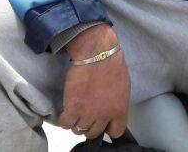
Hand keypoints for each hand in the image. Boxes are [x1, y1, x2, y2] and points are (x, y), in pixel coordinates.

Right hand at [58, 24, 129, 140]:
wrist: (97, 55)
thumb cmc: (112, 65)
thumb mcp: (123, 88)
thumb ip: (116, 103)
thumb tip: (110, 109)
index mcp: (120, 110)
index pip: (116, 131)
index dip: (108, 128)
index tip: (103, 123)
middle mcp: (104, 115)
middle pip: (94, 132)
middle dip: (89, 126)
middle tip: (85, 116)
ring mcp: (88, 113)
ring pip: (78, 130)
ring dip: (76, 123)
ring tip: (75, 113)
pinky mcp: (72, 108)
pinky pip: (65, 123)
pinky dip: (64, 120)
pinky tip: (65, 112)